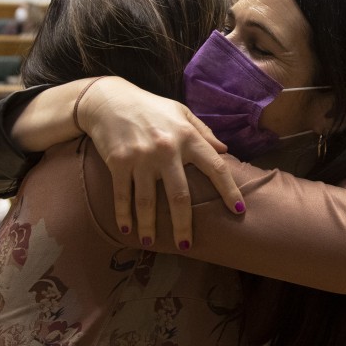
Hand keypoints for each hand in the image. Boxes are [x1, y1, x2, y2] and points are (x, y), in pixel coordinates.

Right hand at [78, 77, 244, 248]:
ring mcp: (141, 157)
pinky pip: (122, 195)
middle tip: (186, 245)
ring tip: (151, 243)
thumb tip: (224, 151)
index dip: (228, 190)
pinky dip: (123, 215)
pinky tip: (127, 229)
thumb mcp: (182, 112)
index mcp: (188, 137)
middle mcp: (166, 149)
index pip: (216, 167)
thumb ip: (203, 133)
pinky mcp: (118, 162)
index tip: (237, 210)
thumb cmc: (151, 108)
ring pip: (147, 201)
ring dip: (149, 226)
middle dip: (184, 225)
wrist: (108, 99)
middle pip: (179, 195)